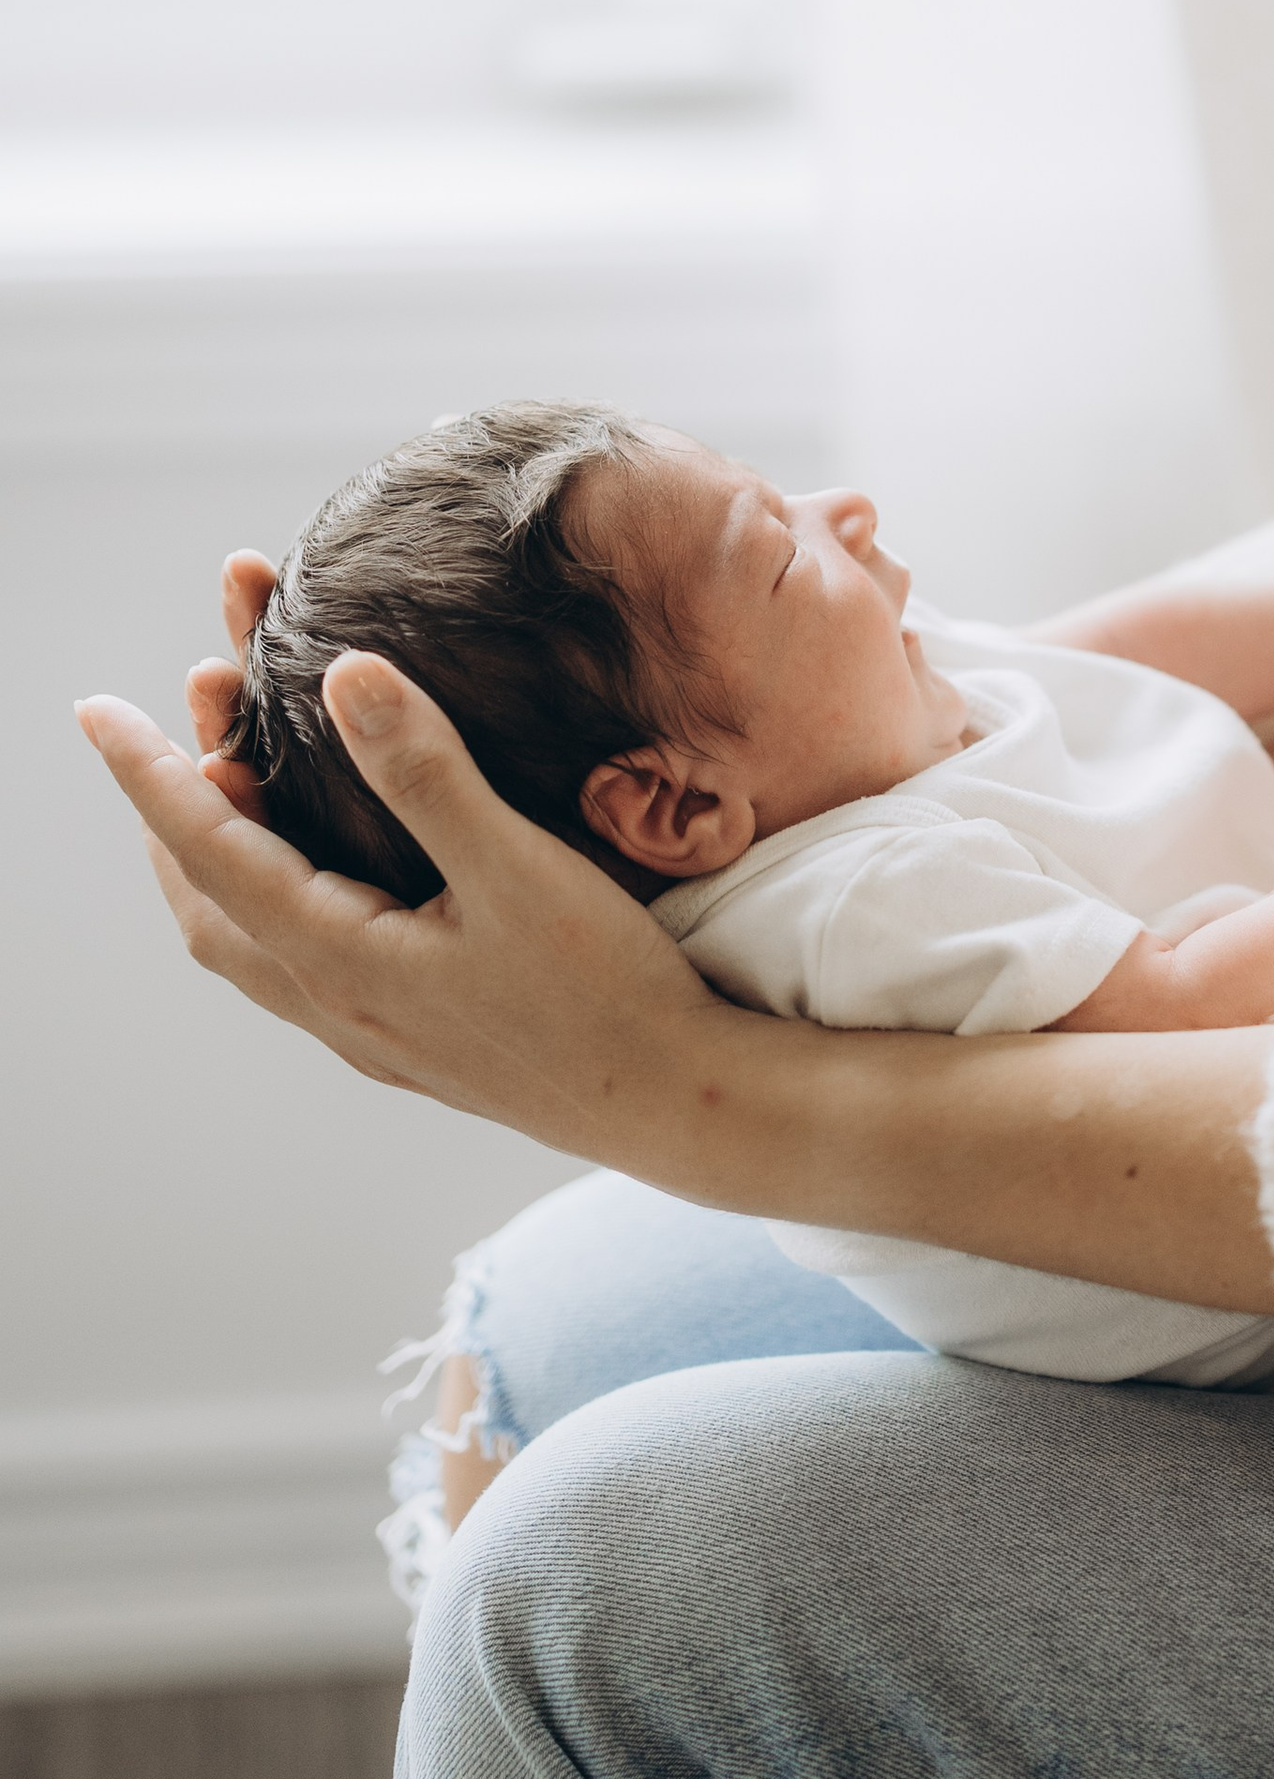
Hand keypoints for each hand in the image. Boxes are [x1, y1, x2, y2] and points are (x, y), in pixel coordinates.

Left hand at [77, 636, 723, 1149]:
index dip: (150, 776)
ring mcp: (373, 1032)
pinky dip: (275, 902)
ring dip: (220, 864)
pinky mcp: (413, 1040)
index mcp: (342, 959)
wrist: (672, 1104)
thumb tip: (347, 674)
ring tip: (225, 794)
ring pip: (251, 944)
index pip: (213, 850)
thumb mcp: (517, 868)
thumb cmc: (603, 991)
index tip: (96, 712)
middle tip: (163, 738)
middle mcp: (338, 1005)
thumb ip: (428, 773)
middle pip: (209, 906)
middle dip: (173, 817)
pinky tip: (324, 877)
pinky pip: (300, 964)